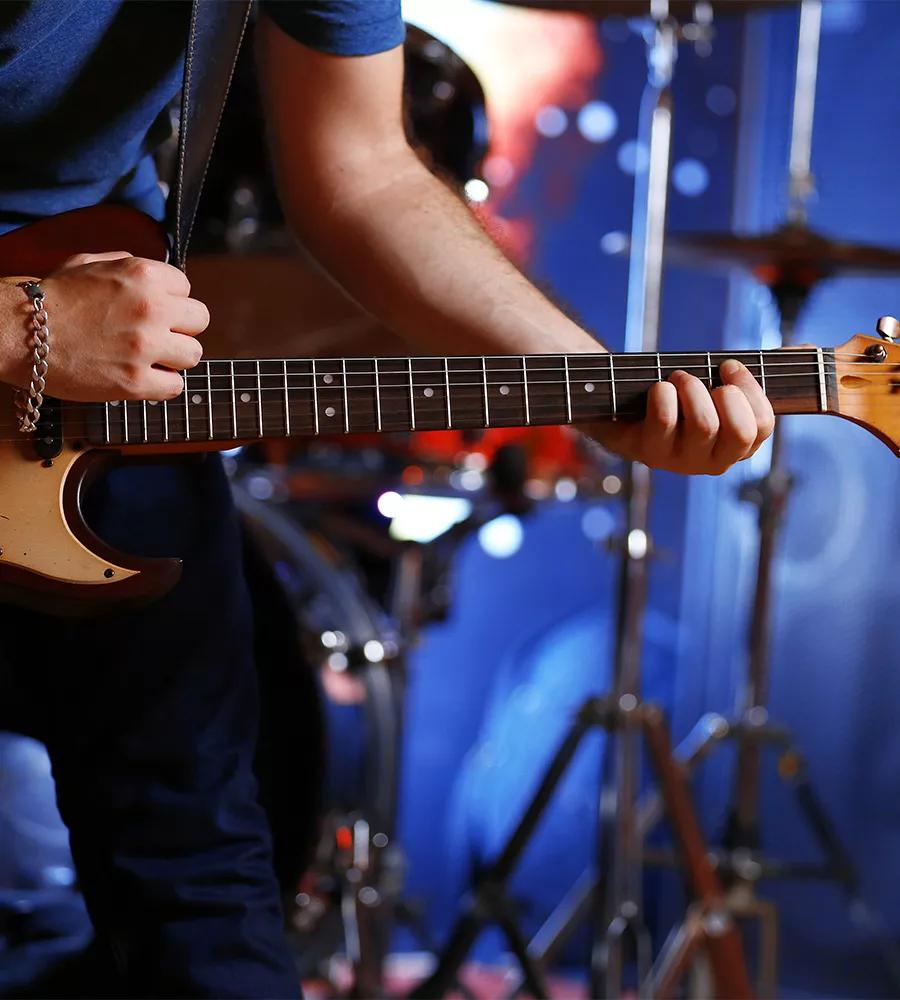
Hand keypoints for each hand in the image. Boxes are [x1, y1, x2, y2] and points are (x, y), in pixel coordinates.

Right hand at [15, 252, 209, 401]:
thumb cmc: (52, 299)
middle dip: (180, 327)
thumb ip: (127, 265)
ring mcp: (145, 347)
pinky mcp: (136, 382)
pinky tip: (141, 377)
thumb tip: (157, 276)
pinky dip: (161, 385)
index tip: (154, 311)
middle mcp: (151, 308)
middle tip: (158, 335)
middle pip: (199, 320)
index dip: (170, 300)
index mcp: (142, 275)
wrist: (20, 333)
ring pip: (193, 355)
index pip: (186, 288)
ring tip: (148, 357)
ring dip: (173, 358)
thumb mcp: (90, 263)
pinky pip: (175, 386)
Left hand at [584, 359, 774, 474]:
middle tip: (703, 378)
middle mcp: (711, 461)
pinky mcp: (648, 453)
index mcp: (735, 447)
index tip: (729, 367)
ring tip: (676, 379)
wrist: (619, 403)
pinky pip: (667, 420)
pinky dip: (664, 395)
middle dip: (725, 393)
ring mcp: (679, 461)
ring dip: (692, 387)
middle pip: (740, 432)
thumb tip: (809, 349)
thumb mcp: (717, 383)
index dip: (750, 390)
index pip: (763, 426)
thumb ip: (759, 370)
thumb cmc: (676, 394)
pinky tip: (657, 389)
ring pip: (705, 424)